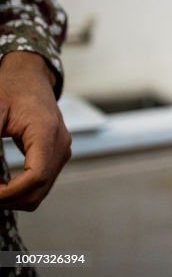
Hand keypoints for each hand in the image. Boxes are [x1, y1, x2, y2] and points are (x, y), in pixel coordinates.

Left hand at [0, 51, 70, 210]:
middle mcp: (60, 144)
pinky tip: (2, 185)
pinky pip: (42, 183)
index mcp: (47, 132)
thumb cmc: (13, 88)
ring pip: (41, 191)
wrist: (30, 77)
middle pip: (39, 189)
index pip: (37, 176)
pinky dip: (21, 190)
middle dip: (9, 199)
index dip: (10, 192)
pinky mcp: (57, 154)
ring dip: (15, 198)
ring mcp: (62, 150)